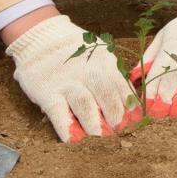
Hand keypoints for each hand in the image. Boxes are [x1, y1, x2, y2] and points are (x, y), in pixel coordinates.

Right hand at [6, 14, 139, 142]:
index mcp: (105, 62)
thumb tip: (130, 102)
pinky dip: (66, 128)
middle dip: (115, 117)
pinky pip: (58, 113)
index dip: (128, 107)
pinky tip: (73, 140)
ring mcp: (67, 82)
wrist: (42, 37)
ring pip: (85, 105)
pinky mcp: (47, 91)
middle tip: (118, 132)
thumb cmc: (76, 52)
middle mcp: (88, 71)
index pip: (121, 87)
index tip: (134, 122)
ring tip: (100, 138)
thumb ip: (113, 75)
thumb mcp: (99, 55)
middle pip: (106, 96)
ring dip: (94, 125)